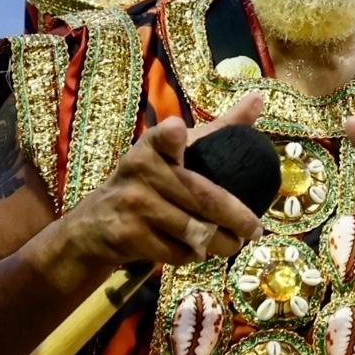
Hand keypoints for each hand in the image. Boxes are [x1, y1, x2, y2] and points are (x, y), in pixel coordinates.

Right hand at [52, 93, 266, 278]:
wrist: (96, 224)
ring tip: (232, 243)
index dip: (170, 137)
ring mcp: (133, 204)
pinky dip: (194, 255)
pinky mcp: (128, 235)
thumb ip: (219, 129)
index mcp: (153, 146)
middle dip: (237, 219)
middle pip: (203, 198)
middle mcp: (140, 170)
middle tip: (255, 229)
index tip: (176, 129)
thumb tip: (258, 98)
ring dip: (221, 243)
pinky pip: (177, 251)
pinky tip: (197, 250)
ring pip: (195, 231)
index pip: (161, 138)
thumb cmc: (150, 181)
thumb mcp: (177, 151)